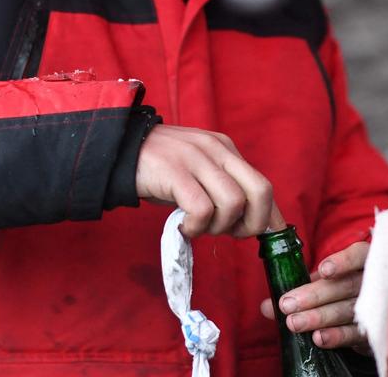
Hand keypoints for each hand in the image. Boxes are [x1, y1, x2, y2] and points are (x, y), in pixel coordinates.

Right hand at [134, 124, 274, 237]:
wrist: (117, 152)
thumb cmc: (161, 172)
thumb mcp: (199, 175)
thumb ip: (224, 191)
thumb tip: (253, 223)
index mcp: (226, 150)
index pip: (263, 185)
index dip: (269, 217)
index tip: (264, 237)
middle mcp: (217, 150)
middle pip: (259, 191)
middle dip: (252, 223)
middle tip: (229, 234)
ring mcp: (197, 159)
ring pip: (233, 202)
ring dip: (219, 227)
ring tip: (199, 227)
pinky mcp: (175, 172)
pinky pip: (202, 208)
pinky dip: (196, 227)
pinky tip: (183, 226)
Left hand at [260, 241, 369, 350]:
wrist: (372, 315)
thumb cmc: (342, 290)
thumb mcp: (322, 284)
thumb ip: (298, 291)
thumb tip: (266, 307)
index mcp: (364, 261)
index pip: (358, 256)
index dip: (342, 262)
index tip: (323, 270)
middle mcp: (374, 282)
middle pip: (346, 286)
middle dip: (314, 295)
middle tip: (287, 304)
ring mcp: (377, 307)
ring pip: (347, 310)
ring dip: (319, 317)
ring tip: (294, 322)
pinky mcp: (374, 331)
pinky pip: (354, 333)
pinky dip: (336, 336)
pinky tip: (318, 337)